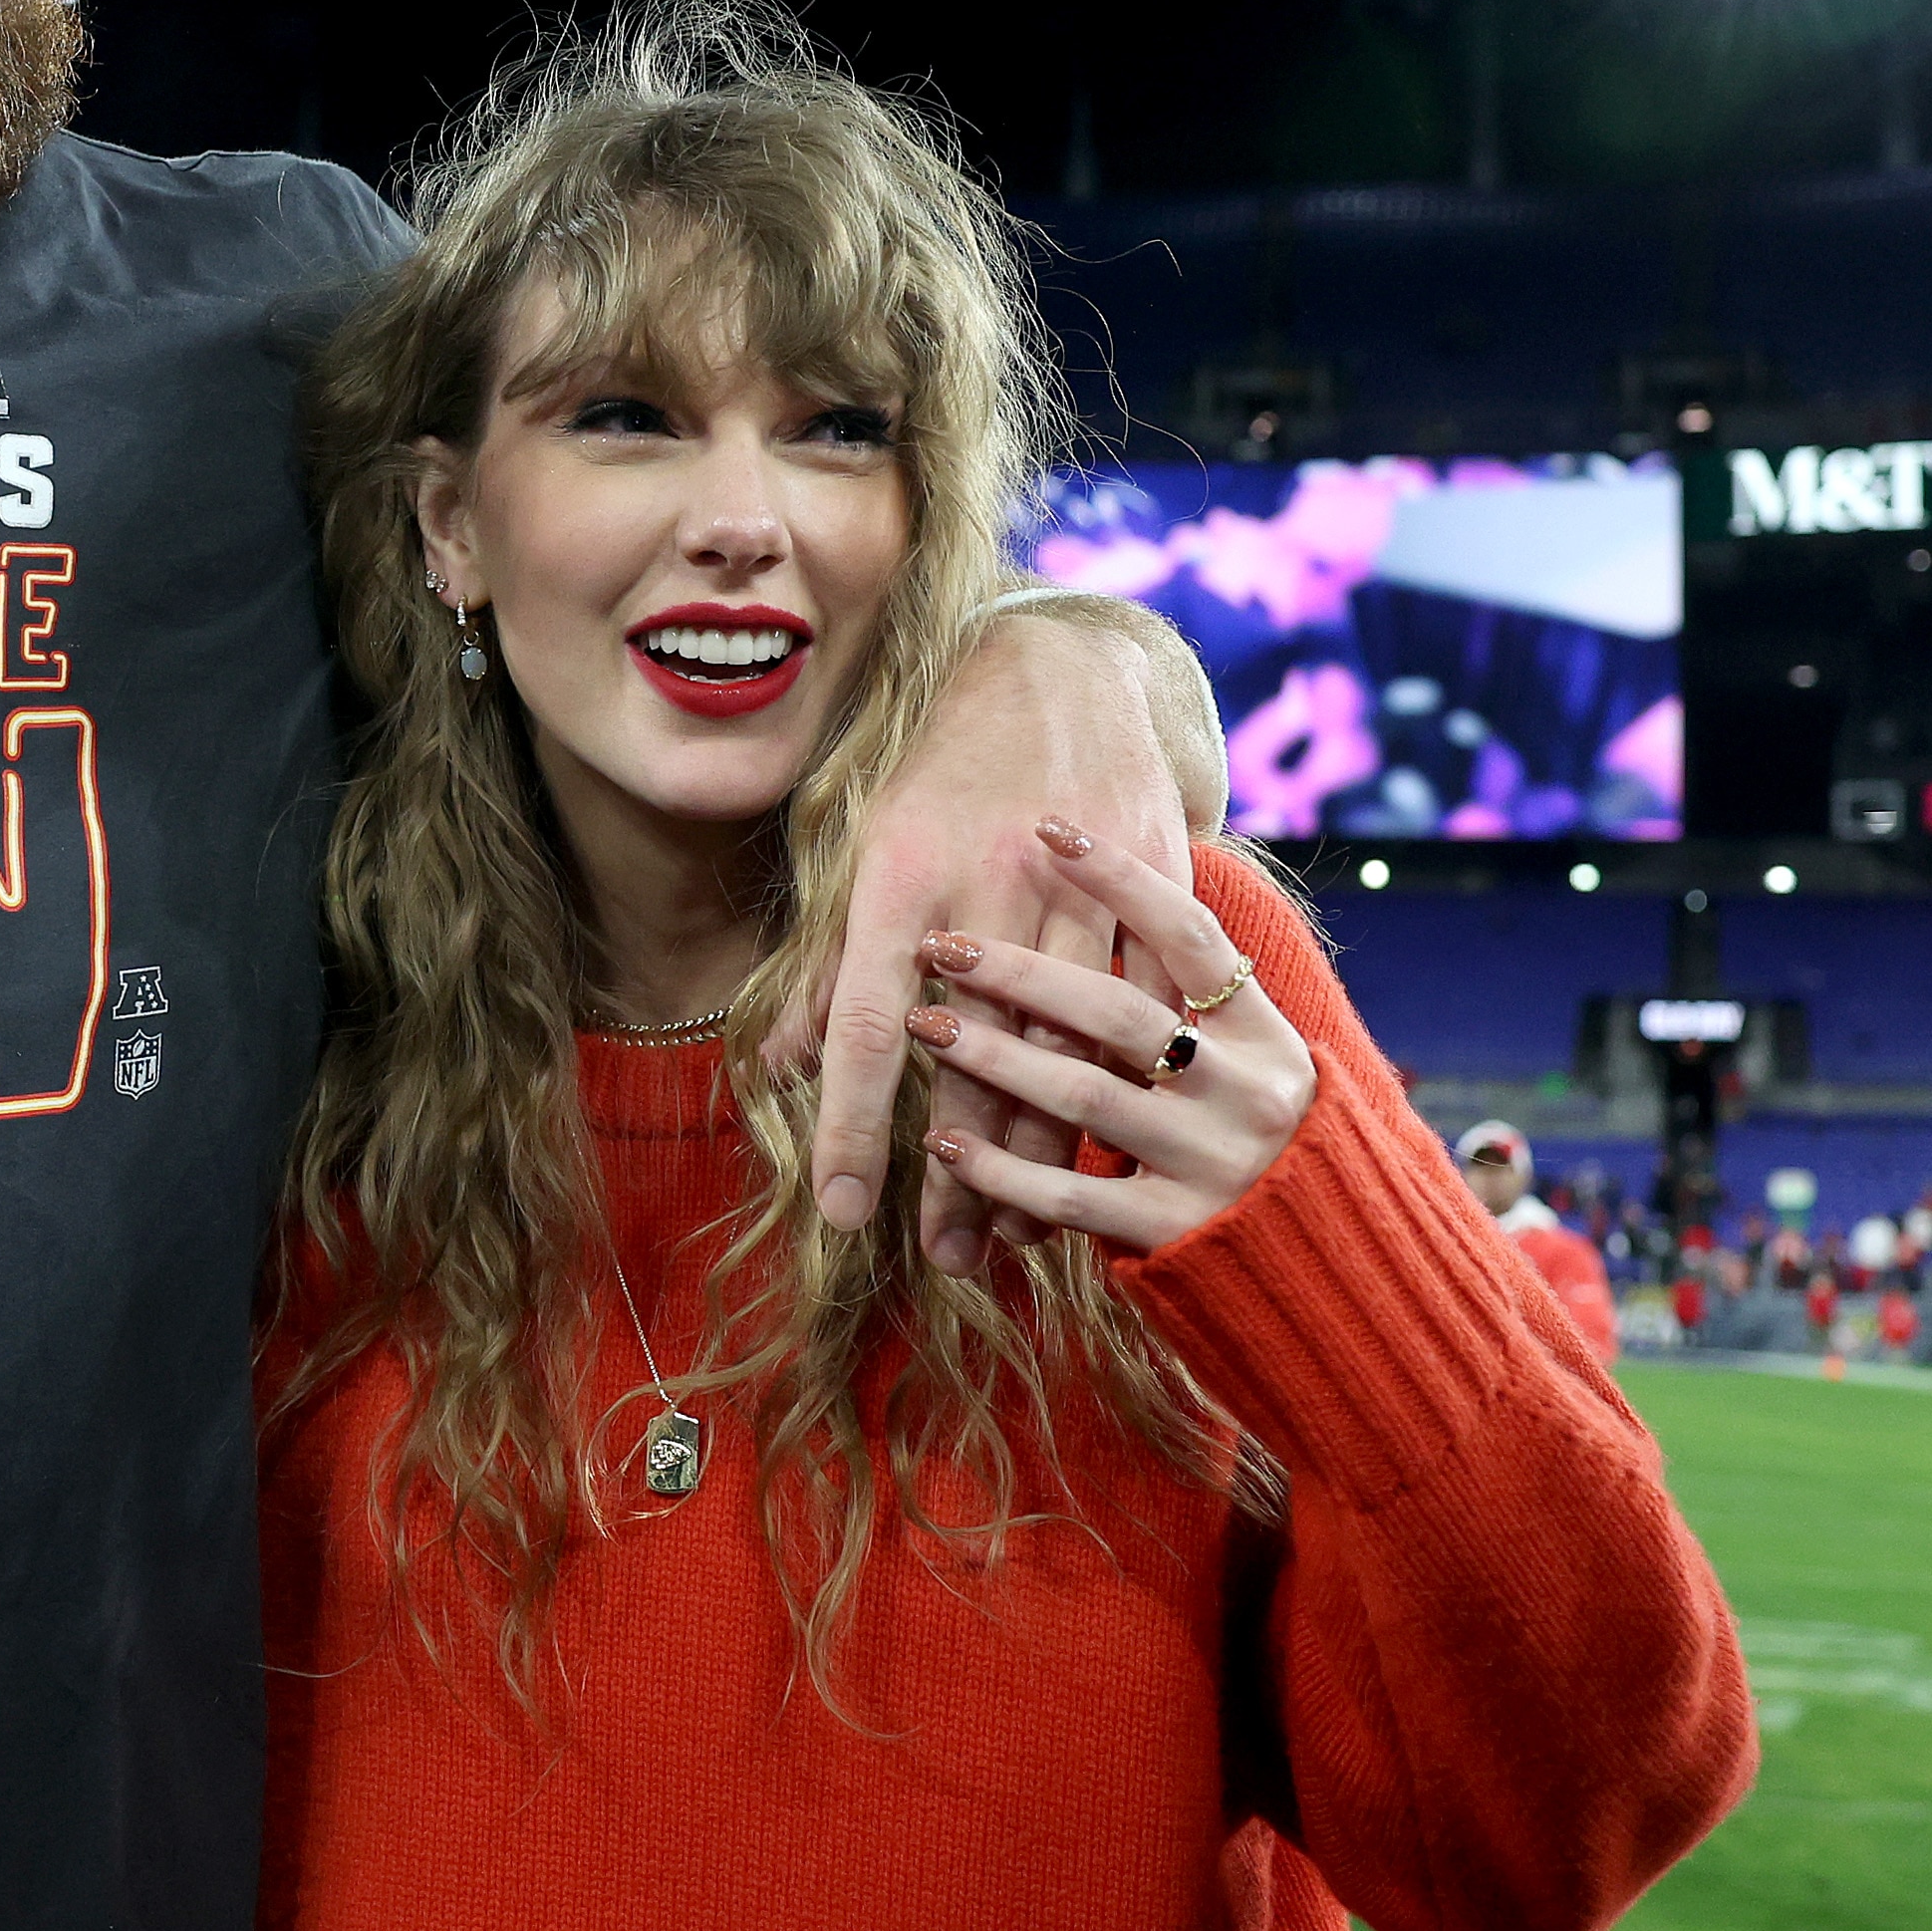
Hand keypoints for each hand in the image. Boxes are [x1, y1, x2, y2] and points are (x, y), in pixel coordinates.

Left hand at [771, 613, 1197, 1263]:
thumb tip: (782, 1066)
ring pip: (1065, 1051)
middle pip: (974, 1061)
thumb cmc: (940, 771)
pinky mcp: (1149, 891)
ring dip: (1041, 1154)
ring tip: (1013, 1236)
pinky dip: (1121, 1090)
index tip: (844, 1213)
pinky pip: (1142, 1014)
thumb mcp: (863, 851)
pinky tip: (1100, 1159)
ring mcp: (1075, 891)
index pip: (867, 1029)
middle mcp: (985, 889)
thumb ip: (828, 967)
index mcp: (898, 881)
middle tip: (944, 1258)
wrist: (1064, 672)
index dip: (854, 1127)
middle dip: (958, 1173)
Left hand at [907, 818, 1315, 1253]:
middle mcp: (1245, 1090)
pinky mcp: (1178, 1231)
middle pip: (1118, 1013)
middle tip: (941, 945)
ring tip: (921, 1027)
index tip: (1049, 826)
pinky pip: (1072, 1196)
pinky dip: (1001, 1168)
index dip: (1121, 877)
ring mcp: (1214, 1162)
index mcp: (1261, 1033)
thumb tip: (1099, 909)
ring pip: (1084, 1096)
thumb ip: (1186, 1000)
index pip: (1189, 933)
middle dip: (1019, 974)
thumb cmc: (1258, 1141)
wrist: (1335, 1267)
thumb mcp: (1249, 1060)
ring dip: (992, 1059)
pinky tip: (944, 1144)